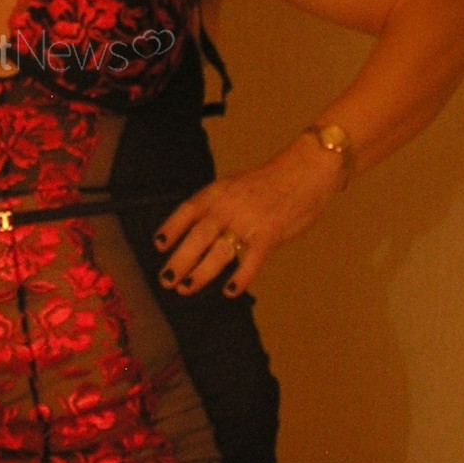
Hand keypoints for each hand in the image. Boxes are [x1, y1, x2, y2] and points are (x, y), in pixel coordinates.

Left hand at [154, 136, 346, 296]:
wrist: (305, 170)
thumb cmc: (269, 182)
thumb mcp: (235, 187)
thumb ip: (217, 207)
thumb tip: (196, 233)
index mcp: (217, 192)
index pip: (186, 211)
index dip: (170, 228)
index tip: (158, 245)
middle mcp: (227, 207)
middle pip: (196, 237)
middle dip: (178, 261)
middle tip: (166, 280)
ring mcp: (248, 221)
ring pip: (218, 252)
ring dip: (200, 273)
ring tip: (186, 288)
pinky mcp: (269, 235)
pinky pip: (250, 261)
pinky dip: (240, 278)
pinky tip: (230, 291)